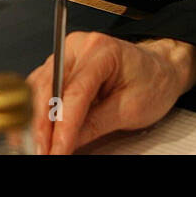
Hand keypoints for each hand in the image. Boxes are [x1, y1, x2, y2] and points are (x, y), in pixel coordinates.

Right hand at [26, 33, 195, 153]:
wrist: (161, 69)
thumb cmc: (153, 82)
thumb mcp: (131, 109)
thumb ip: (96, 124)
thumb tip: (69, 142)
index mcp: (102, 51)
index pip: (74, 93)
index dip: (62, 126)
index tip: (56, 150)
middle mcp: (79, 46)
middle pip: (49, 86)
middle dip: (41, 123)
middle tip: (41, 150)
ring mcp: (68, 52)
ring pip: (39, 85)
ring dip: (34, 117)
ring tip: (37, 143)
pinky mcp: (62, 62)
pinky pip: (42, 84)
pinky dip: (37, 107)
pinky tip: (36, 128)